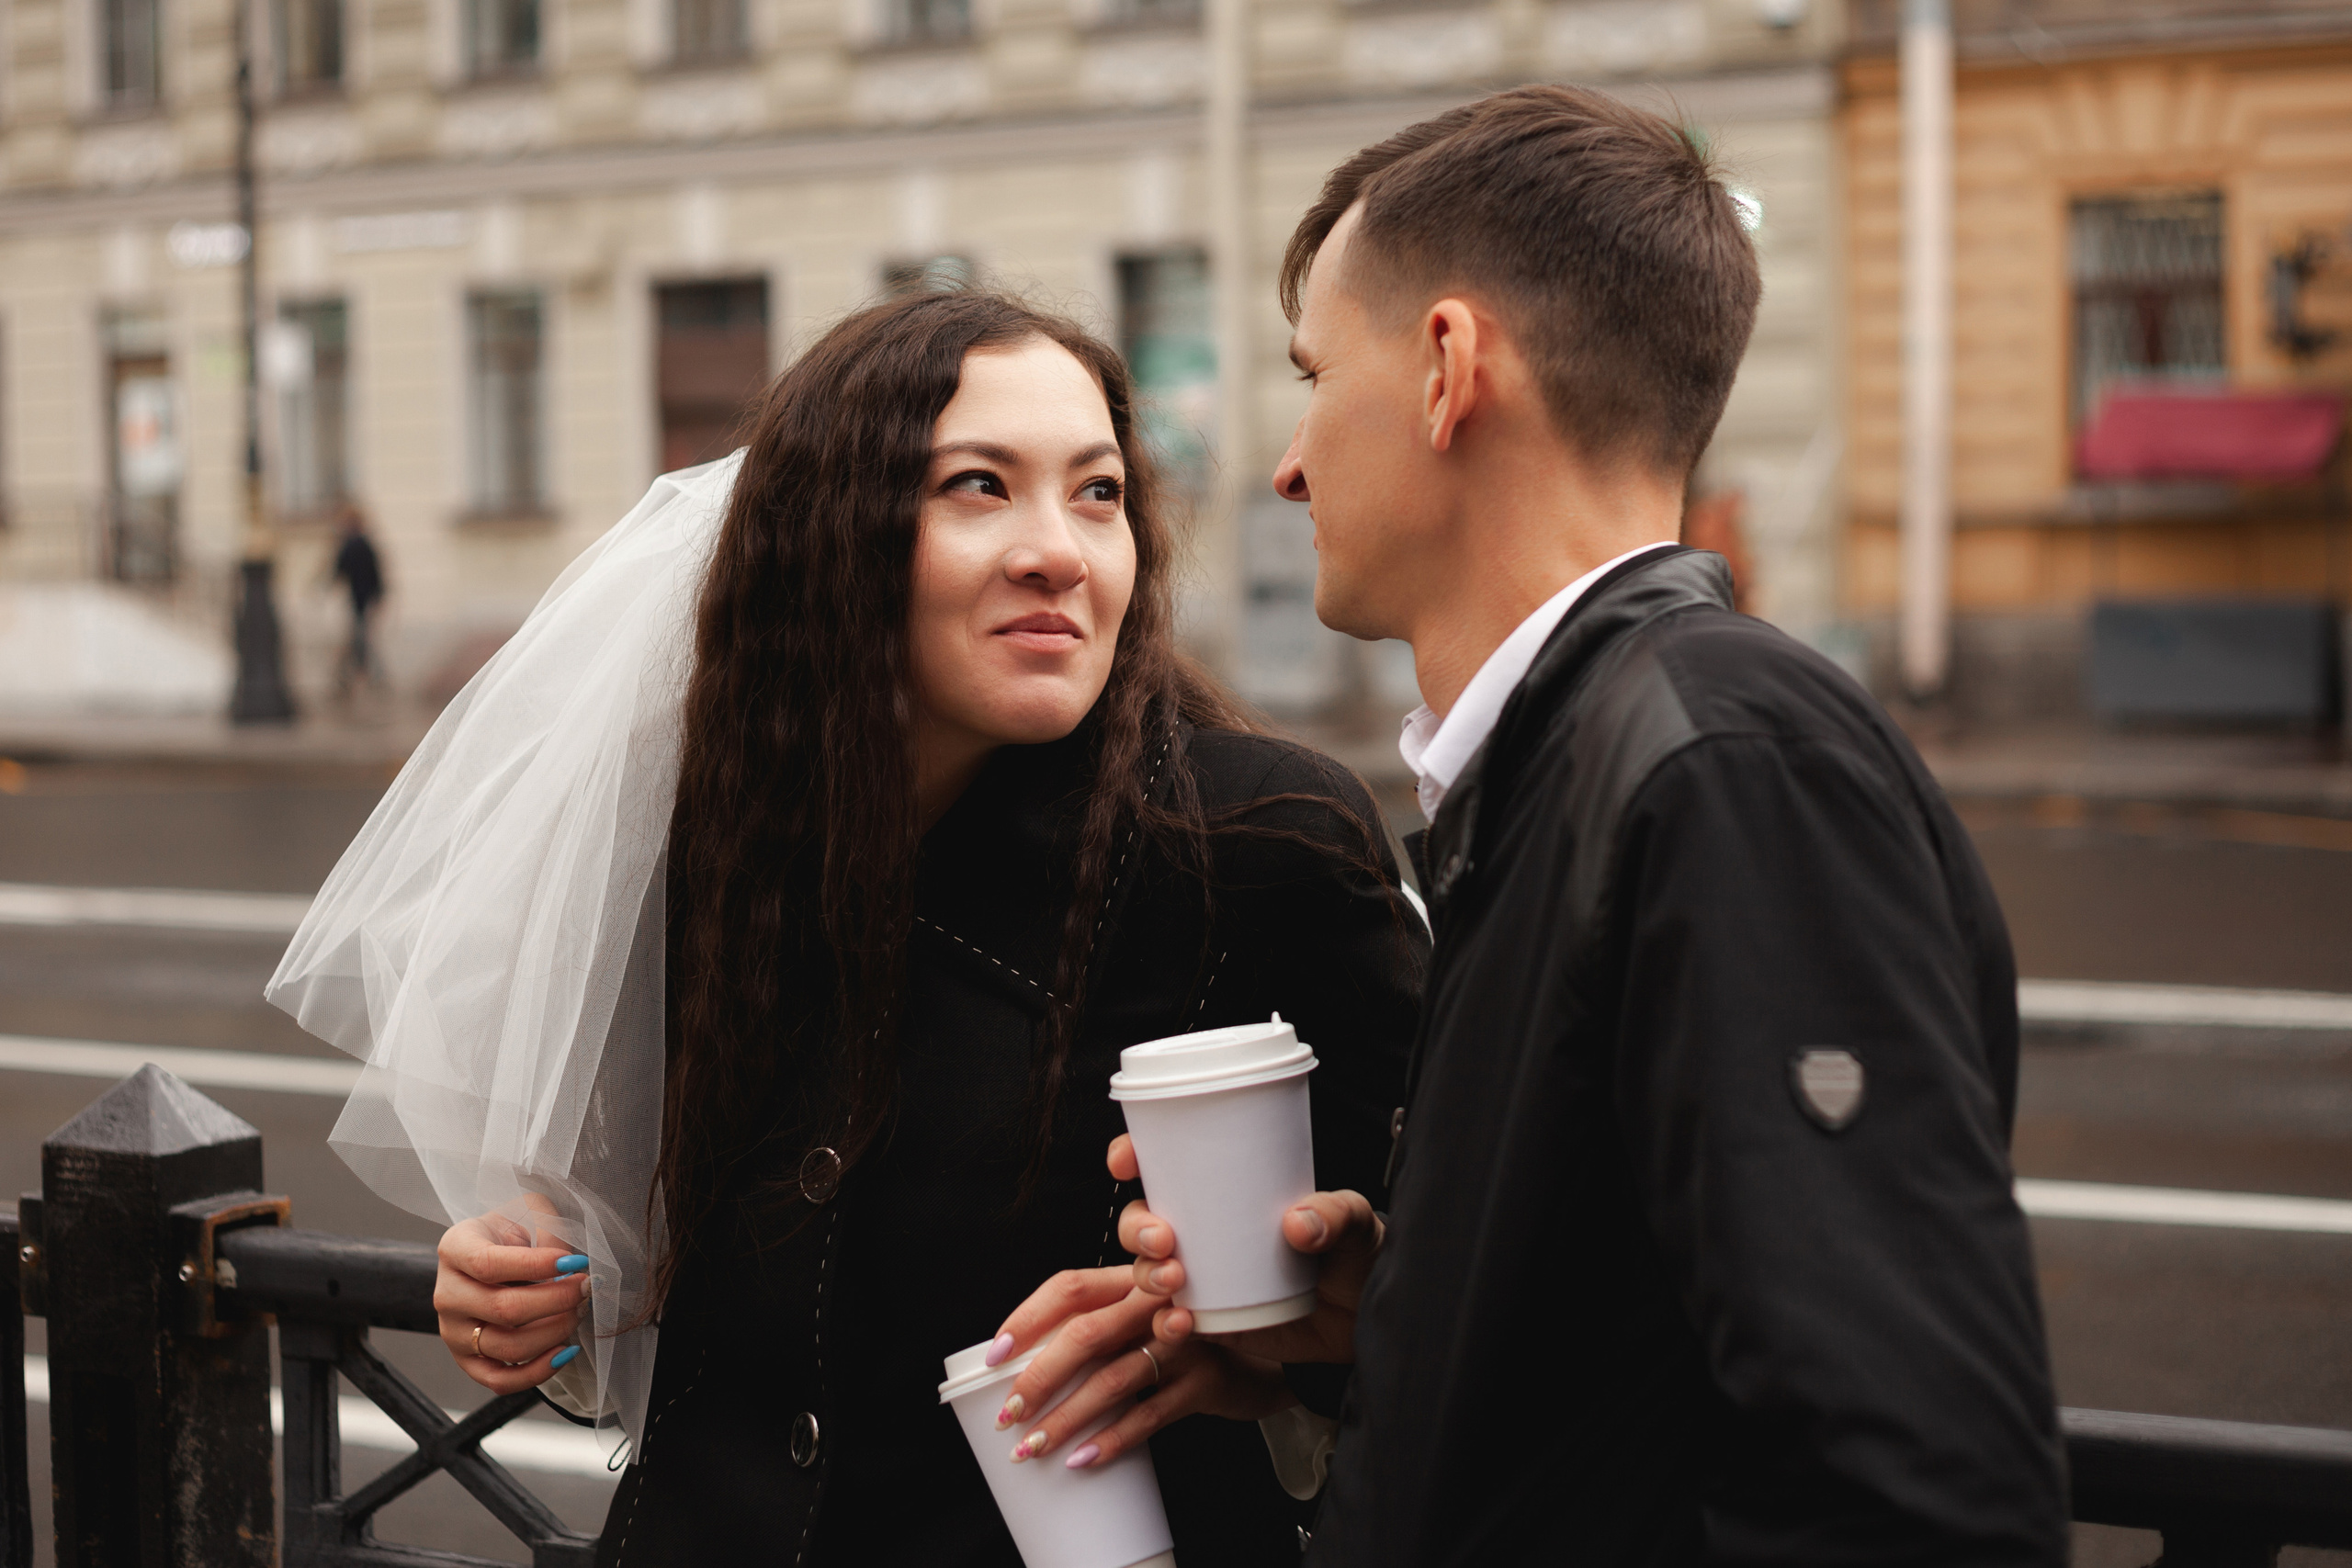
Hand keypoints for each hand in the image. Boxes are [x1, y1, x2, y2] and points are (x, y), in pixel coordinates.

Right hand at [434, 1194, 590, 1394]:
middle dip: (558, 1299)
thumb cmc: (514, 1230)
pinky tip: (565, 1349)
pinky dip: (539, 1371)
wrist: (493, 1253)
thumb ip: (548, 1230)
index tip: (575, 1261)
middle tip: (587, 1286)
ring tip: (580, 1310)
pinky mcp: (468, 1361)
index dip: (536, 1266)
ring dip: (556, 1331)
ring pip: (508, 1347)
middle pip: (503, 1309)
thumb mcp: (529, 1210)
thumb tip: (570, 1265)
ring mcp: (454, 1332)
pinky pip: (501, 1381)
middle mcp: (447, 1293)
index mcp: (455, 1248)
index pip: (488, 1264)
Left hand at [985, 1263, 1290, 1470]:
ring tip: (1034, 1447)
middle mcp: (1157, 1301)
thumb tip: (1025, 1366)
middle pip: (1087, 1333)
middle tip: (1009, 1413)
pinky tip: (1084, 1459)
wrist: (1265, 1359)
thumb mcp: (1144, 1320)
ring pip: (1114, 1379)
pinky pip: (1150, 1414)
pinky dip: (1113, 1439)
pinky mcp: (1206, 1381)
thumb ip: (1100, 1327)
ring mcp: (1185, 1340)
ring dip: (1068, 1418)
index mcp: (1132, 1280)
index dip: (1029, 1317)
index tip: (995, 1355)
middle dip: (1040, 1378)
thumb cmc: (1187, 1340)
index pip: (1071, 1287)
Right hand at [1112, 1133, 1383, 1367]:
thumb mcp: (1353, 1221)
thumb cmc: (1357, 1253)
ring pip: (1146, 1270)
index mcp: (1227, 1190)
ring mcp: (1205, 1277)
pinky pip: (1171, 1320)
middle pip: (1140, 1220)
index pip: (1166, 1163)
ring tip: (1175, 1279)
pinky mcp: (1212, 1320)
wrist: (1370, 1317)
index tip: (1125, 1161)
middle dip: (1135, 1226)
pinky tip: (1183, 1321)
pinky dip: (1166, 1321)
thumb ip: (1334, 1214)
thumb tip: (1299, 1222)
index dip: (1132, 1155)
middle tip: (1162, 1238)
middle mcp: (1205, 1231)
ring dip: (1146, 1273)